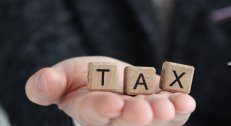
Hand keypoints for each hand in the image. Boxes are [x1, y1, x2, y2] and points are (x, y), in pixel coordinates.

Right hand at [25, 56, 195, 125]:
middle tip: (144, 111)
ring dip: (162, 113)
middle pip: (126, 120)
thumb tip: (41, 80)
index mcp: (89, 109)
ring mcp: (142, 113)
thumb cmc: (86, 79)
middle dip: (135, 115)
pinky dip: (180, 106)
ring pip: (153, 119)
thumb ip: (49, 84)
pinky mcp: (161, 106)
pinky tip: (186, 101)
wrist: (113, 80)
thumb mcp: (63, 77)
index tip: (113, 103)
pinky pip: (173, 111)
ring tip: (168, 107)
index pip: (93, 113)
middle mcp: (117, 117)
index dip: (103, 108)